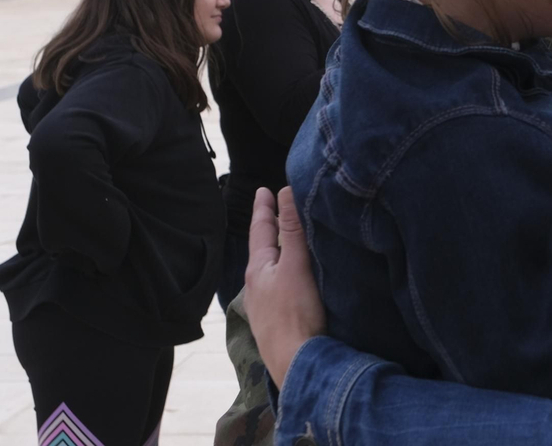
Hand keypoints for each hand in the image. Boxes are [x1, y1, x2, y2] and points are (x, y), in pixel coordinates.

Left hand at [243, 186, 325, 387]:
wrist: (295, 362)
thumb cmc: (295, 313)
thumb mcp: (295, 265)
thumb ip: (291, 230)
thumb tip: (284, 193)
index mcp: (258, 268)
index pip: (260, 229)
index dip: (264, 208)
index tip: (263, 190)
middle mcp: (256, 285)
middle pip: (263, 248)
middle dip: (269, 229)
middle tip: (275, 210)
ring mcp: (264, 305)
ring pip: (270, 268)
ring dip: (277, 251)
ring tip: (285, 240)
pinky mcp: (275, 320)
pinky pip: (277, 286)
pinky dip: (284, 271)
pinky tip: (292, 278)